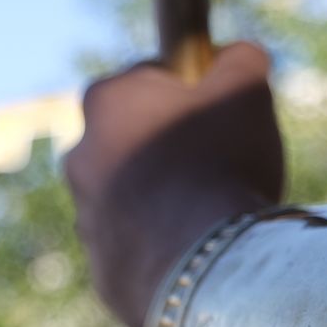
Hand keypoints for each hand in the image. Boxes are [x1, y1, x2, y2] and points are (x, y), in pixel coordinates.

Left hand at [65, 42, 284, 326]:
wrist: (206, 269)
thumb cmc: (222, 166)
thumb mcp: (245, 91)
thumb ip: (239, 59)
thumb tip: (238, 54)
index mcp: (107, 102)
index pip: (147, 78)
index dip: (188, 89)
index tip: (218, 108)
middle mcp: (80, 157)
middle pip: (133, 139)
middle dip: (169, 147)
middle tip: (219, 163)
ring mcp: (86, 219)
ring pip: (132, 198)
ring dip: (165, 200)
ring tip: (213, 214)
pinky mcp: (102, 272)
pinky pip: (138, 250)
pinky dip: (164, 248)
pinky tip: (201, 253)